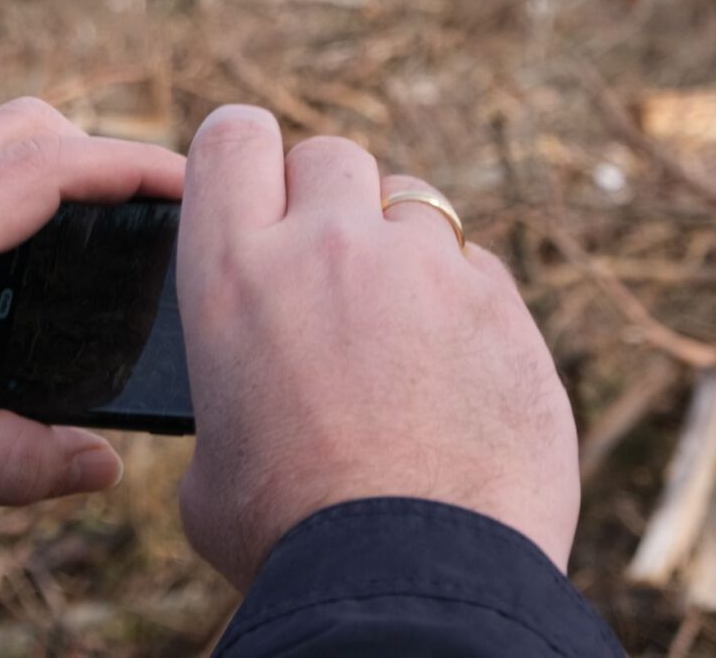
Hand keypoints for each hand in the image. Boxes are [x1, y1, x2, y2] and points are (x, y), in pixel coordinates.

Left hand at [0, 99, 184, 514]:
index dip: (132, 165)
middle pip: (20, 125)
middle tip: (156, 219)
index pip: (45, 164)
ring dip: (45, 160)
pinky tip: (13, 262)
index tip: (197, 185)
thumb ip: (6, 463)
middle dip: (99, 154)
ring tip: (98, 233)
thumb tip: (103, 468)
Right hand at [174, 105, 579, 587]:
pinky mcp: (505, 309)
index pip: (231, 135)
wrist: (411, 580)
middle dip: (329, 200)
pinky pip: (478, 270)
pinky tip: (456, 374)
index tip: (255, 193)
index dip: (243, 157)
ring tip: (401, 326)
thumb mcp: (210, 454)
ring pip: (414, 202)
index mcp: (232, 272)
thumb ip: (228, 385)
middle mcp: (327, 246)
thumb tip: (245, 403)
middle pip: (330, 155)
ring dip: (401, 247)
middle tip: (329, 270)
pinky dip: (463, 304)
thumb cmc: (289, 534)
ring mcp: (425, 269)